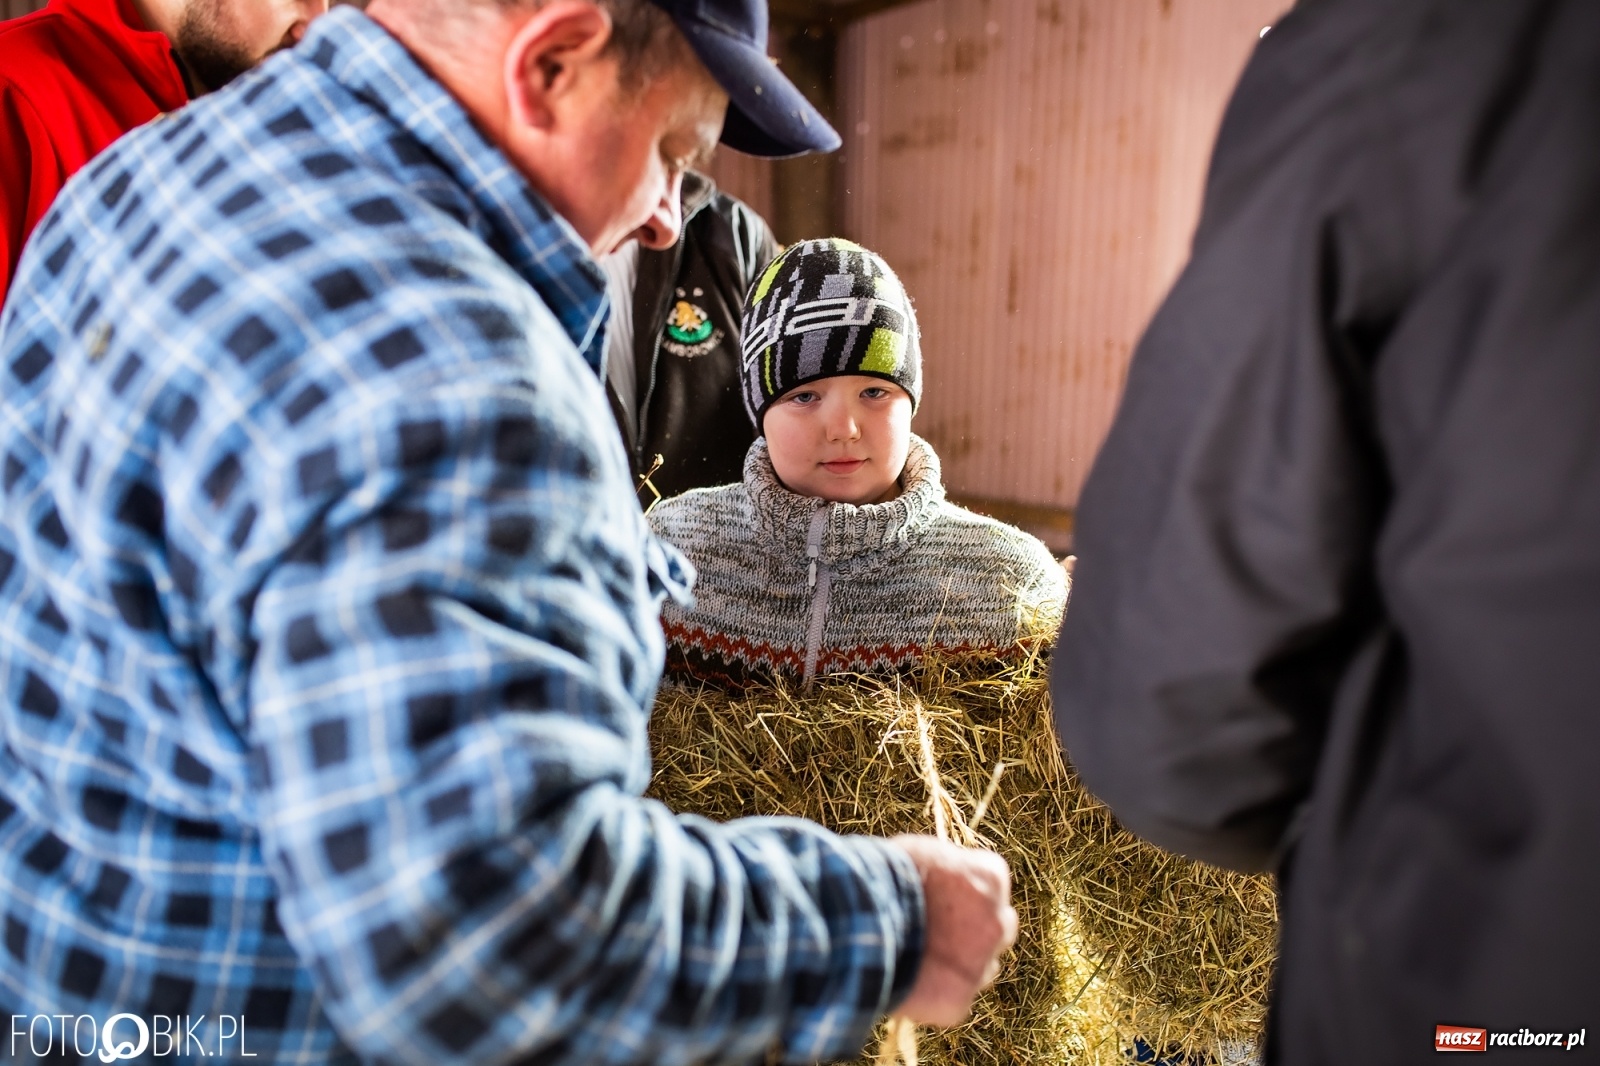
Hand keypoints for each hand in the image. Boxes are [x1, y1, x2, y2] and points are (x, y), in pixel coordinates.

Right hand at [889, 835, 1017, 1026]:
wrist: (865, 920)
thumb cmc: (888, 877)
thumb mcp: (923, 854)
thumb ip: (947, 868)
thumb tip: (946, 875)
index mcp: (990, 877)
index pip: (993, 887)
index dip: (969, 894)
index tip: (947, 897)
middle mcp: (997, 921)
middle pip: (997, 928)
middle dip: (975, 931)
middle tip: (939, 931)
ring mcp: (981, 963)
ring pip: (982, 967)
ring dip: (960, 964)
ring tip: (921, 958)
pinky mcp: (959, 1000)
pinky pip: (955, 998)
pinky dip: (938, 992)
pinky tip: (911, 980)